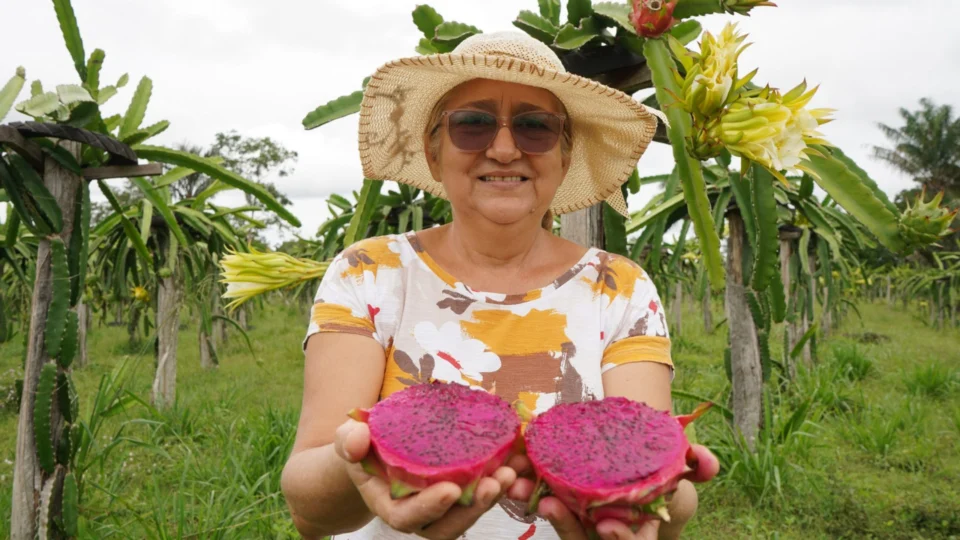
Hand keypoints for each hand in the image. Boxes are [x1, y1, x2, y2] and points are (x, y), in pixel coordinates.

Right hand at [334, 419, 518, 539]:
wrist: (375, 451)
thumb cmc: (362, 445)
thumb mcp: (348, 438)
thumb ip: (348, 440)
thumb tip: (356, 439)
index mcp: (388, 505)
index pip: (407, 517)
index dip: (430, 507)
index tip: (452, 490)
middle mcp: (418, 513)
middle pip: (448, 525)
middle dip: (474, 507)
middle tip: (496, 482)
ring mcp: (441, 507)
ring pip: (470, 514)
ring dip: (494, 496)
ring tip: (513, 471)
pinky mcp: (460, 492)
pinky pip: (481, 494)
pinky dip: (501, 481)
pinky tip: (519, 460)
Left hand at [507, 445, 719, 539]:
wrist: (643, 466)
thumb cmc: (665, 474)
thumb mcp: (684, 471)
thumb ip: (698, 465)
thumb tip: (707, 462)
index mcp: (640, 531)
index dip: (620, 537)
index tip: (606, 524)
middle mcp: (607, 532)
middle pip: (583, 538)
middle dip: (565, 524)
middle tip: (549, 504)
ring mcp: (583, 521)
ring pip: (559, 522)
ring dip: (538, 505)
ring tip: (522, 487)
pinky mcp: (564, 502)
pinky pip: (544, 501)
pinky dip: (529, 488)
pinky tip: (515, 472)